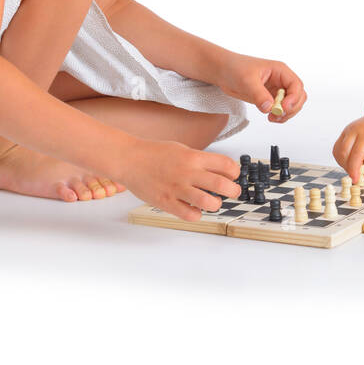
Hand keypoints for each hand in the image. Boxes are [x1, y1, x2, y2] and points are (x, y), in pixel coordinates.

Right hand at [121, 139, 241, 222]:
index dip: (235, 172)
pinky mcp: (166, 202)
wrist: (129, 159)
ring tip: (213, 202)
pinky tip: (193, 209)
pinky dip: (197, 215)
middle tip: (233, 192)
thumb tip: (220, 170)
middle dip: (234, 191)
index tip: (233, 176)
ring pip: (209, 202)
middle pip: (223, 184)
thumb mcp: (182, 149)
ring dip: (216, 204)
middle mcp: (188, 172)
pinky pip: (190, 215)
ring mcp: (177, 188)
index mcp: (193, 157)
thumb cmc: (154, 153)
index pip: (226, 165)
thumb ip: (200, 160)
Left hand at [215, 52, 305, 123]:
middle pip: (298, 96)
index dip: (294, 98)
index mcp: (279, 71)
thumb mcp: (246, 80)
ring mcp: (276, 90)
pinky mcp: (269, 98)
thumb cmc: (235, 68)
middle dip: (292, 108)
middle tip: (278, 114)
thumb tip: (269, 107)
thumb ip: (259, 94)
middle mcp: (281, 80)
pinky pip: (281, 109)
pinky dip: (279, 116)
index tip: (283, 108)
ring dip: (286, 114)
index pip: (296, 85)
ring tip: (272, 118)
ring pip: (292, 105)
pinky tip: (270, 117)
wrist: (223, 72)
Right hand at [332, 109, 363, 183]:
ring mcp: (347, 130)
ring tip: (358, 166)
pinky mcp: (344, 132)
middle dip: (348, 168)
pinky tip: (353, 160)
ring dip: (344, 164)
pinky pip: (337, 148)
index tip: (356, 180)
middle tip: (359, 176)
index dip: (354, 170)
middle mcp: (353, 131)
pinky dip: (342, 157)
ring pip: (337, 152)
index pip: (356, 155)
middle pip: (343, 154)